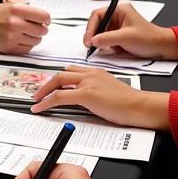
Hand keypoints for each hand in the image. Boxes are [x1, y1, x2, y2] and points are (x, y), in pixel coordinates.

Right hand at [0, 1, 50, 53]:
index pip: (44, 16)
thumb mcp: (11, 5)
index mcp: (17, 9)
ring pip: (37, 41)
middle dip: (40, 29)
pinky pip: (28, 49)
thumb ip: (28, 10)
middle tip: (34, 28)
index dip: (46, 20)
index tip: (44, 21)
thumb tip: (45, 19)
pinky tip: (20, 40)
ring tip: (25, 34)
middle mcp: (15, 23)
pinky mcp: (10, 48)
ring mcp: (12, 36)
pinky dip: (27, 45)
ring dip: (34, 38)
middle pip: (42, 30)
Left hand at [30, 67, 170, 129]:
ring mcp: (88, 82)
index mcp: (97, 72)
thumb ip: (96, 91)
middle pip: (62, 74)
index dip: (59, 78)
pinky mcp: (87, 94)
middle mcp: (91, 73)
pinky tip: (40, 108)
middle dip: (47, 84)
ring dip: (44, 91)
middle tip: (38, 93)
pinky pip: (60, 96)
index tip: (51, 85)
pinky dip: (47, 102)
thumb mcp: (109, 92)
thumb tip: (83, 100)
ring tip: (36, 100)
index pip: (72, 71)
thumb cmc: (130, 104)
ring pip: (58, 82)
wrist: (141, 106)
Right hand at [84, 2, 177, 58]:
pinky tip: (116, 49)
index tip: (88, 39)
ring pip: (101, 33)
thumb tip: (92, 41)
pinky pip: (106, 39)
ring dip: (102, 42)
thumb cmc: (149, 38)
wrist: (162, 48)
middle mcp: (117, 16)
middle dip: (95, 36)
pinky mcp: (118, 35)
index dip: (91, 27)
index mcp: (120, 10)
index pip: (98, 15)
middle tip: (91, 46)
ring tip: (108, 48)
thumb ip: (107, 38)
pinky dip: (108, 46)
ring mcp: (117, 26)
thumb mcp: (126, 37)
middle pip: (98, 24)